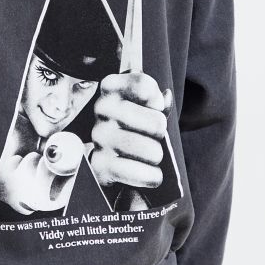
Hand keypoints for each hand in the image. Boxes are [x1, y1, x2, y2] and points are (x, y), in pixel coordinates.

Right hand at [91, 71, 172, 191]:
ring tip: (146, 156)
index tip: (153, 109)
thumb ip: (158, 102)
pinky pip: (140, 174)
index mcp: (111, 87)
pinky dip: (151, 177)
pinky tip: (145, 173)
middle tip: (151, 138)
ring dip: (155, 157)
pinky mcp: (99, 165)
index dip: (157, 103)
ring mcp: (98, 136)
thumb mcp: (146, 110)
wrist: (114, 162)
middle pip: (157, 123)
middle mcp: (101, 108)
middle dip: (160, 135)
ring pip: (151, 150)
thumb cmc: (134, 129)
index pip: (145, 87)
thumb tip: (166, 97)